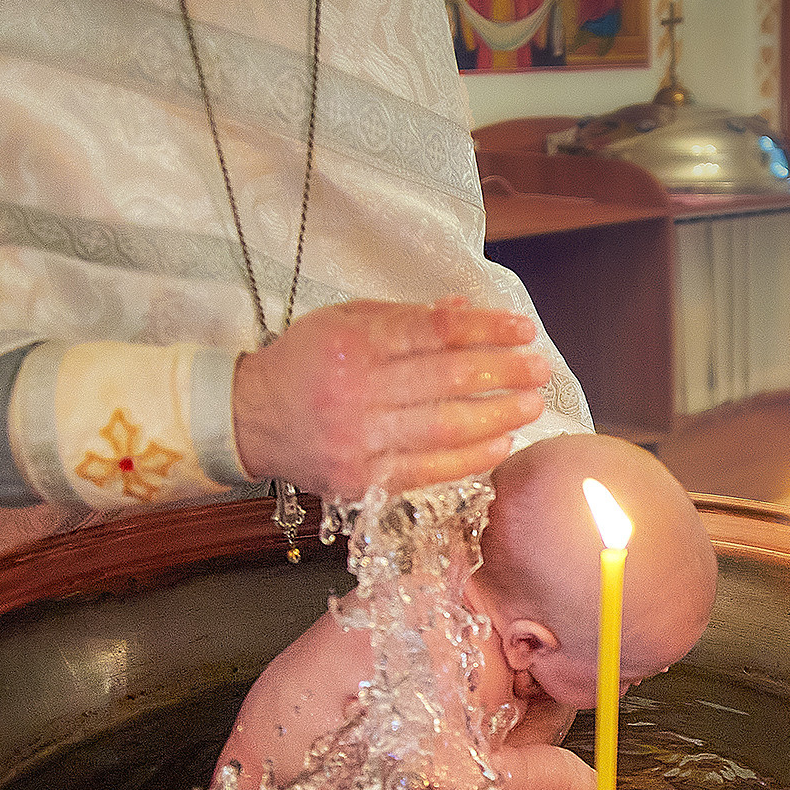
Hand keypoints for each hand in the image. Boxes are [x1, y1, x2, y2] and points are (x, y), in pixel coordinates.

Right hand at [231, 298, 550, 496]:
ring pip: (444, 427)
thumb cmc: (305, 361)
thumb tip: (466, 309)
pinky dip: (470, 458)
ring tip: (530, 404)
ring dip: (497, 416)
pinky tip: (500, 443)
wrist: (250, 418)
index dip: (487, 330)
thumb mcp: (346, 321)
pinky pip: (429, 470)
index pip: (435, 333)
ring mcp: (359, 440)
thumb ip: (407, 317)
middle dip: (503, 373)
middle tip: (539, 369)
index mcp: (354, 343)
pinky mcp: (361, 480)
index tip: (523, 329)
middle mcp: (357, 391)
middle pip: (447, 380)